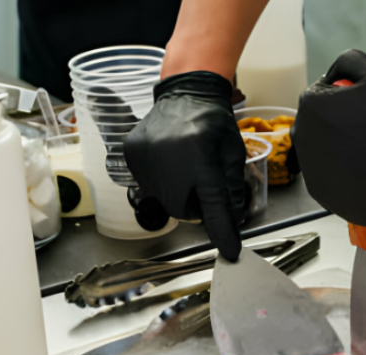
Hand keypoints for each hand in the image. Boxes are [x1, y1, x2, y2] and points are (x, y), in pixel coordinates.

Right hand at [124, 71, 246, 260]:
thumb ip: (232, 189)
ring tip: (186, 168)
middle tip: (202, 187)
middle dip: (195, 206)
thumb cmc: (213, 123)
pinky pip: (148, 183)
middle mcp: (170, 160)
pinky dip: (161, 180)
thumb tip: (232, 220)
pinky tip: (170, 160)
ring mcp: (147, 158)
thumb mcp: (232, 155)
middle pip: (182, 210)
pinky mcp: (132, 155)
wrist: (185, 92)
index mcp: (201, 159)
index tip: (230, 252)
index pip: (213, 206)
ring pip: (163, 200)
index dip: (222, 231)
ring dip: (177, 193)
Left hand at [294, 50, 365, 231]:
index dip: (344, 95)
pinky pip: (326, 175)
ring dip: (337, 146)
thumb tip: (335, 73)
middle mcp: (302, 137)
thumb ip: (350, 61)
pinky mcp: (319, 193)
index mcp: (312, 106)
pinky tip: (363, 169)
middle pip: (316, 121)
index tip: (363, 106)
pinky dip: (340, 171)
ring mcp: (309, 169)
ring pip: (319, 149)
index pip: (321, 92)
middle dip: (336, 121)